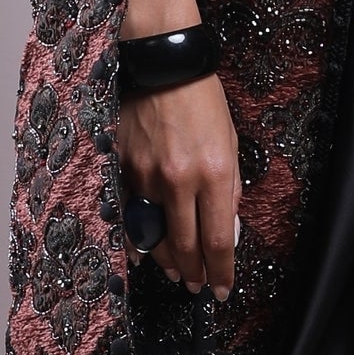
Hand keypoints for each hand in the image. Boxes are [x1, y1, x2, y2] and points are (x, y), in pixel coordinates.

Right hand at [117, 75, 238, 297]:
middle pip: (184, 246)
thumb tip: (226, 230)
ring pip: (152, 236)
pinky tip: (142, 252)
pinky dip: (135, 238)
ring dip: (165, 261)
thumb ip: (229, 189)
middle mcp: (178, 180)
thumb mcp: (230, 144)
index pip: (217, 240)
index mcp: (213, 173)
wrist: (163, 65)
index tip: (223, 289)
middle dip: (192, 273)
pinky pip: (127, 214)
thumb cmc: (202, 101)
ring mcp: (146, 176)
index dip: (220, 272)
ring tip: (176, 272)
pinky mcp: (122, 168)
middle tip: (196, 286)